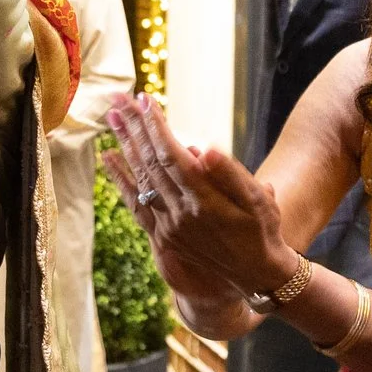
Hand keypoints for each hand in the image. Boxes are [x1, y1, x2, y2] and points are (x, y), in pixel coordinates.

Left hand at [104, 93, 295, 296]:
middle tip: (119, 97)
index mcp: (204, 201)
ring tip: (111, 116)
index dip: (156, 126)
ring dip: (124, 144)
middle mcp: (180, 214)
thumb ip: (231, 174)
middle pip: (150, 162)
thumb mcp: (259, 200)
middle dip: (134, 127)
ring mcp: (168, 226)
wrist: (255, 273)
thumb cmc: (263, 230)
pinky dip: (120, 178)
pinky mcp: (163, 235)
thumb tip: (205, 148)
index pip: (171, 155)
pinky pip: (135, 203)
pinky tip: (108, 157)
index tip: (145, 99)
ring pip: (140, 178)